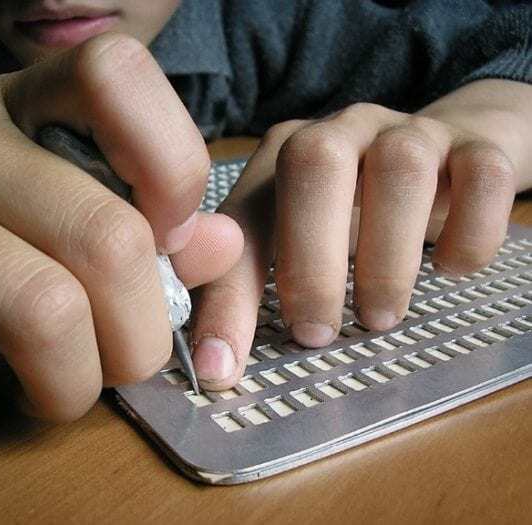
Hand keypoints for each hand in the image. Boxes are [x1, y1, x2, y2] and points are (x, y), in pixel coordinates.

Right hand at [0, 33, 242, 433]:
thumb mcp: (60, 196)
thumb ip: (149, 223)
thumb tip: (218, 248)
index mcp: (24, 102)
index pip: (116, 76)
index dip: (172, 166)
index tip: (168, 237)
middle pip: (106, 240)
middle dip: (140, 339)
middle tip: (123, 362)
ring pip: (41, 312)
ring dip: (71, 387)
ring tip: (59, 390)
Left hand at [191, 79, 531, 389]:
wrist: (440, 156)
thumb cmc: (349, 210)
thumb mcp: (289, 239)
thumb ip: (246, 287)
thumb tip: (218, 366)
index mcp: (281, 155)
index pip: (241, 221)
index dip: (228, 296)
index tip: (224, 367)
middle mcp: (341, 130)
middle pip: (315, 163)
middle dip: (311, 260)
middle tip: (317, 333)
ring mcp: (410, 131)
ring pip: (400, 167)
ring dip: (388, 258)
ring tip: (380, 316)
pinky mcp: (475, 145)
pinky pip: (482, 175)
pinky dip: (469, 233)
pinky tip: (450, 269)